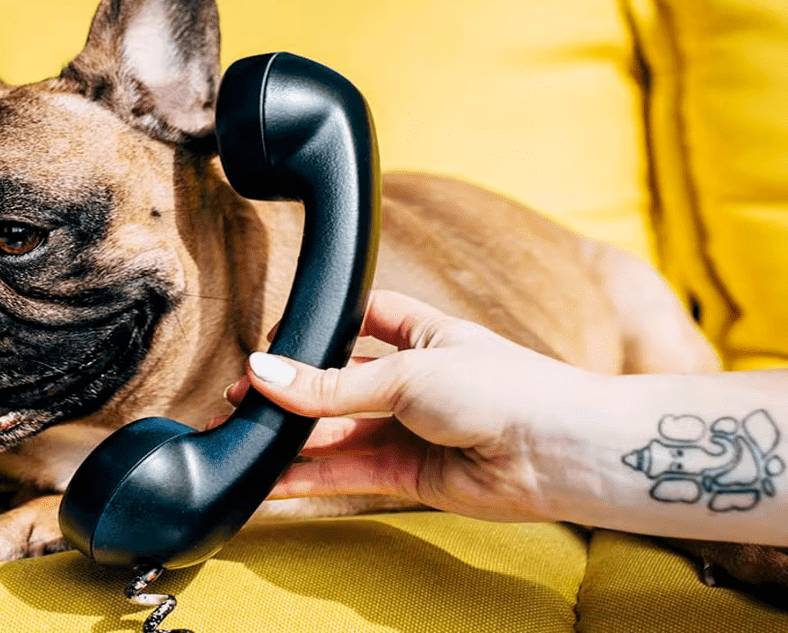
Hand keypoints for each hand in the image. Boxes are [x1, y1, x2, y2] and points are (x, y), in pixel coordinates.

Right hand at [222, 290, 610, 522]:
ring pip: (336, 432)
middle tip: (241, 403)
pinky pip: (347, 472)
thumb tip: (263, 374)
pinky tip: (272, 480)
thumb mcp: (405, 373)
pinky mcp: (407, 475)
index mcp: (423, 335)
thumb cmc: (504, 389)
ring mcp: (408, 429)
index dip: (321, 329)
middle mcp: (413, 381)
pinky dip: (309, 477)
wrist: (557, 452)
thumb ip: (330, 385)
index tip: (277, 344)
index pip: (361, 320)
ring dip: (291, 439)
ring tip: (243, 441)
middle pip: (337, 384)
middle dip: (291, 394)